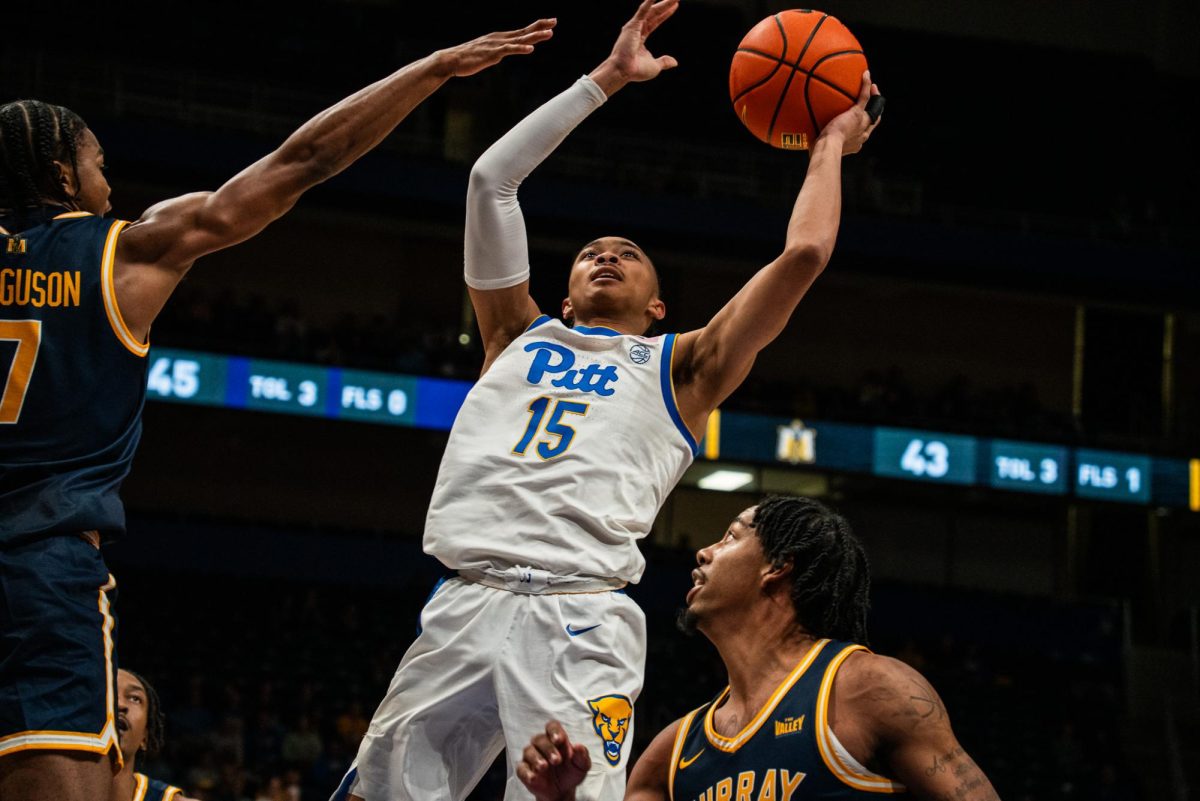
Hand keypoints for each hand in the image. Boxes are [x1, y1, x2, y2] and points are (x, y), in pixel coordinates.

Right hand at [435, 19, 555, 77]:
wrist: (451, 60)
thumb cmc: (467, 59)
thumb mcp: (486, 54)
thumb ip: (496, 52)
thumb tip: (500, 54)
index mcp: (499, 38)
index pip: (521, 32)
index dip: (536, 27)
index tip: (549, 23)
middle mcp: (500, 38)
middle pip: (524, 31)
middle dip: (540, 27)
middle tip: (554, 21)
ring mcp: (497, 45)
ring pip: (520, 39)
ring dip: (535, 36)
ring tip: (550, 33)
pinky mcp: (492, 53)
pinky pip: (509, 50)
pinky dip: (520, 48)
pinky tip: (531, 48)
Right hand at [515, 721, 591, 800]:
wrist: (563, 791)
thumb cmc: (572, 772)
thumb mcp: (582, 765)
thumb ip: (582, 755)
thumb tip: (578, 746)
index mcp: (557, 739)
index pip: (552, 726)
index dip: (554, 731)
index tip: (559, 740)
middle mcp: (542, 745)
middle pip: (539, 739)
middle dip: (548, 749)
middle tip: (557, 761)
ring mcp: (532, 757)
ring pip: (528, 751)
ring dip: (536, 758)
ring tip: (544, 767)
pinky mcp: (525, 770)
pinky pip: (521, 768)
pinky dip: (526, 772)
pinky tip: (533, 778)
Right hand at [590, 0, 679, 94]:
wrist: (623, 71)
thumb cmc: (635, 71)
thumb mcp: (655, 66)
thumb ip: (664, 61)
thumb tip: (675, 62)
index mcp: (641, 38)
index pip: (655, 22)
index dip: (665, 14)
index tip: (675, 6)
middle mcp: (637, 30)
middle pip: (654, 13)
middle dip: (665, 5)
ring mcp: (634, 26)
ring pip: (651, 11)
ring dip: (663, 3)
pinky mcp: (632, 25)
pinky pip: (642, 11)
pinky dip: (648, 2)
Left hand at [818, 71, 882, 154]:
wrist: (827, 147)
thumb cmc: (822, 151)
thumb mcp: (822, 146)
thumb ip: (819, 141)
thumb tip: (806, 140)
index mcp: (856, 143)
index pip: (863, 133)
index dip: (864, 124)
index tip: (860, 118)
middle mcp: (863, 135)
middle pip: (873, 120)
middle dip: (874, 110)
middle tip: (872, 100)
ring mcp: (862, 123)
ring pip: (873, 108)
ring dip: (874, 96)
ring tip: (872, 86)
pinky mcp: (857, 114)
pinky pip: (864, 97)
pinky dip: (866, 85)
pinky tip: (866, 75)